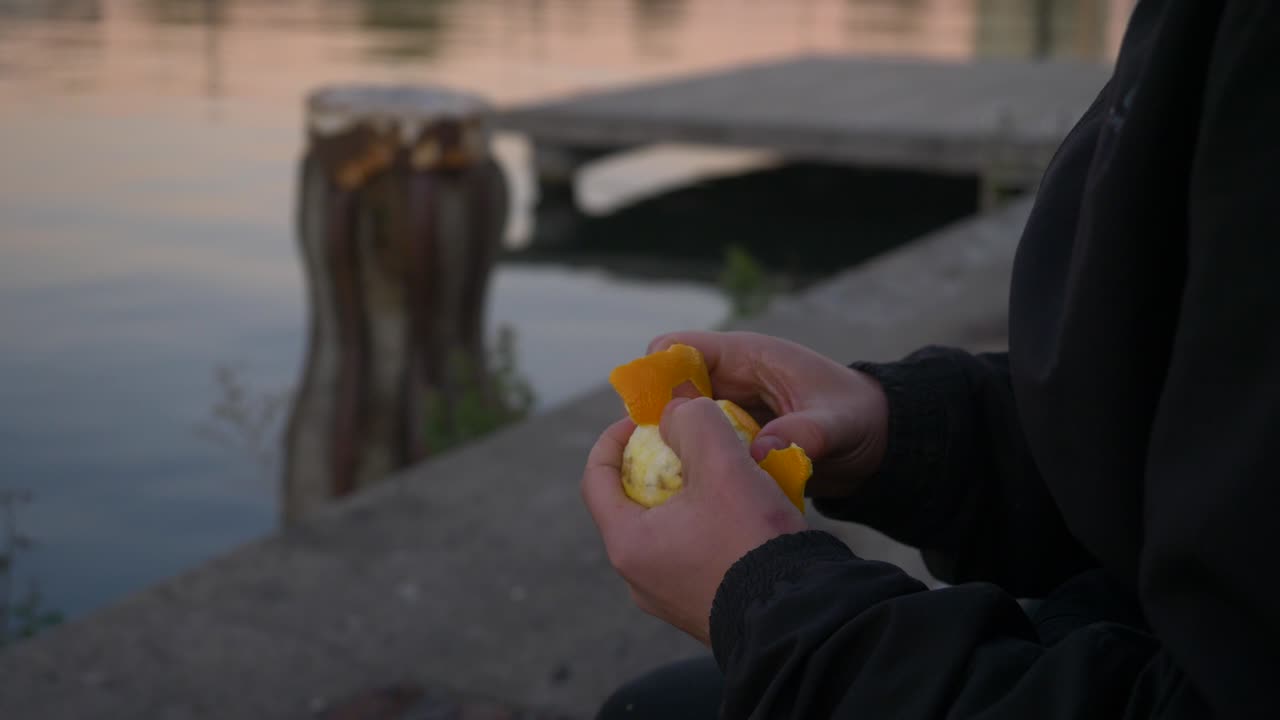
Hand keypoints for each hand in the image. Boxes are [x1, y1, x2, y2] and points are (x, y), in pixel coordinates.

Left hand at [582, 397, 807, 643]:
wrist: (796, 616)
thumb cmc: (751, 540)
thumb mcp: (723, 463)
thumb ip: (692, 422)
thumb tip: (675, 413)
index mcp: (627, 543)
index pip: (596, 478)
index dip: (614, 438)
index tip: (646, 419)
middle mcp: (638, 577)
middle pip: (632, 503)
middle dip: (658, 464)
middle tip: (692, 443)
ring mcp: (668, 597)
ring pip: (666, 529)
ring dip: (687, 495)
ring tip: (724, 474)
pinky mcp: (699, 608)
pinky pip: (691, 554)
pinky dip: (706, 525)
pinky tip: (742, 511)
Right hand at [649, 331, 887, 498]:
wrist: (877, 444)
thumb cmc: (861, 419)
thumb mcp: (839, 425)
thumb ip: (805, 434)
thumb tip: (762, 451)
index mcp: (747, 356)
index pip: (679, 348)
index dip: (656, 374)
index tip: (653, 416)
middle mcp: (729, 380)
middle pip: (667, 389)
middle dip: (655, 420)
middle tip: (649, 458)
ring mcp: (728, 411)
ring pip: (677, 422)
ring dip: (669, 446)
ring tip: (666, 480)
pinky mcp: (733, 440)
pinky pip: (697, 448)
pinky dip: (689, 465)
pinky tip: (688, 493)